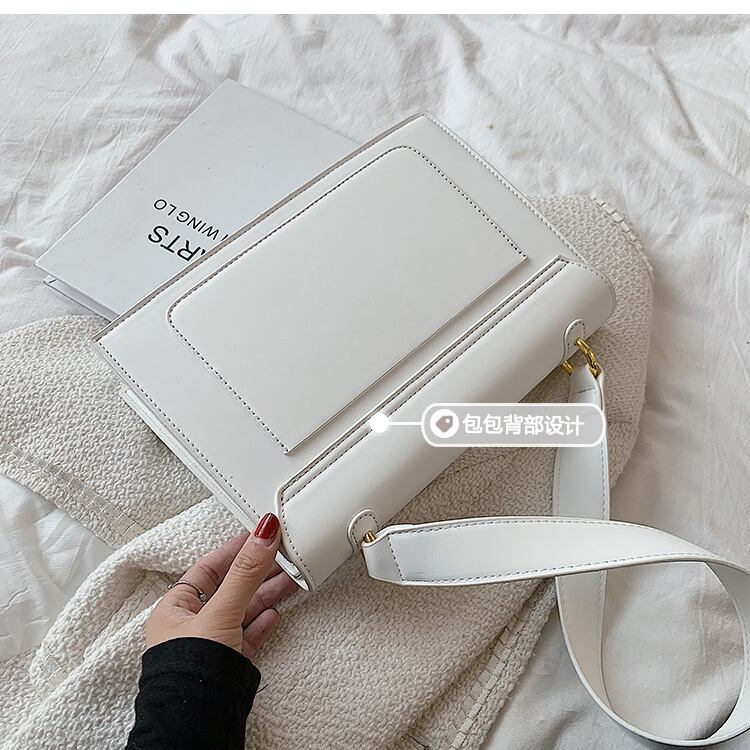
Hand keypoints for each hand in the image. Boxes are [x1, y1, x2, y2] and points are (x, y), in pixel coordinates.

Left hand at [146, 513, 296, 658]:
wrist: (197, 723)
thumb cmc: (190, 671)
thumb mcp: (221, 611)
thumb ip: (245, 572)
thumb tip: (261, 535)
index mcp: (175, 608)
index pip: (208, 567)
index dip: (234, 550)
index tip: (257, 536)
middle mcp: (191, 625)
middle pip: (229, 588)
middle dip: (257, 572)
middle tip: (281, 556)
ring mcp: (210, 645)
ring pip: (242, 611)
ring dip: (266, 595)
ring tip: (289, 579)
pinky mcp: (226, 663)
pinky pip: (247, 635)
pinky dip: (263, 623)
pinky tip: (275, 615)